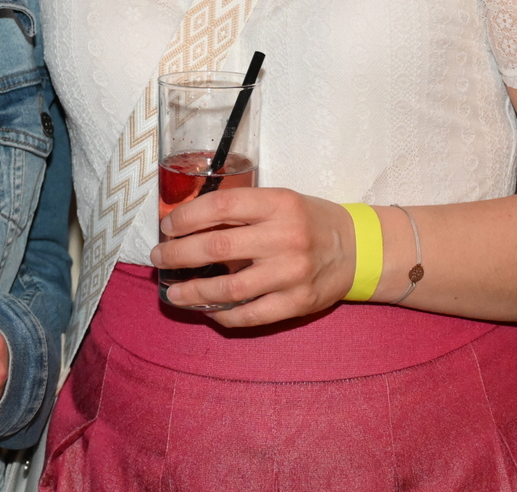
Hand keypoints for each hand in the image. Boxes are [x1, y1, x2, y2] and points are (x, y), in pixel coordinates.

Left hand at [149, 186, 356, 327]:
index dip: (187, 217)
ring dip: (193, 291)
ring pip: (229, 287)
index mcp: (278, 204)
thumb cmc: (308, 220)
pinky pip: (250, 314)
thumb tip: (187, 224)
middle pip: (218, 248)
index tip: (167, 227)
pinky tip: (206, 309)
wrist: (356, 249)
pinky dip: (222, 314)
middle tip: (159, 258)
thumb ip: (242, 210)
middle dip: (178, 255)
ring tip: (173, 292)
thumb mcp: (279, 201)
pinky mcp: (297, 303)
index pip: (221, 206)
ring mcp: (292, 273)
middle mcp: (285, 237)